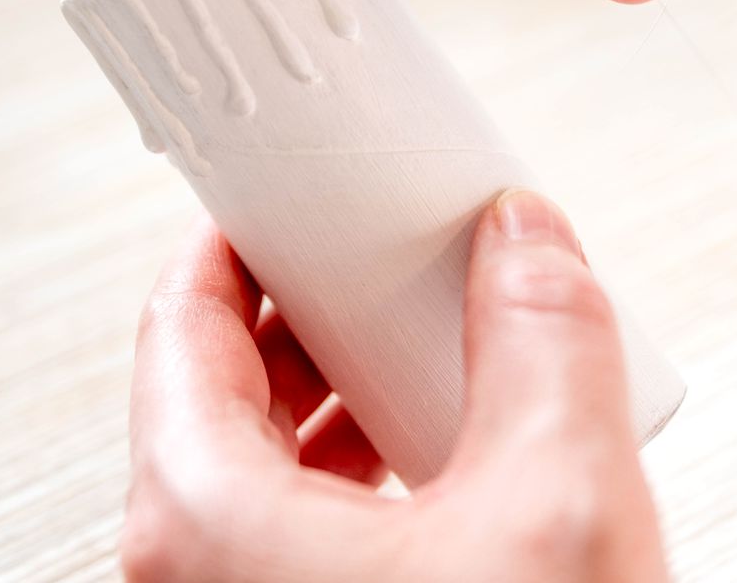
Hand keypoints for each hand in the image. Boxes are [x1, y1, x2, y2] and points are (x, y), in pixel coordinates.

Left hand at [121, 190, 666, 581]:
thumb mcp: (557, 504)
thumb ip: (543, 339)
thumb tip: (527, 245)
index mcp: (200, 514)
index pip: (179, 314)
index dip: (236, 234)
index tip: (282, 190)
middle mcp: (189, 568)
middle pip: (220, 380)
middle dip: (307, 309)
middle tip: (375, 264)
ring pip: (262, 458)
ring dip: (340, 392)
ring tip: (424, 357)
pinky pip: (298, 527)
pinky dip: (359, 472)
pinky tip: (442, 469)